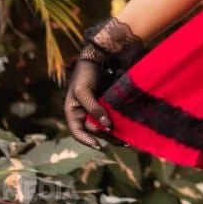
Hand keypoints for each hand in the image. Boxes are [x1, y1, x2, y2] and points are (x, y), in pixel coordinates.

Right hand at [63, 17, 142, 149]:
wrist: (98, 57)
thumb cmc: (85, 73)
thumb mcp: (84, 91)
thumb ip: (93, 108)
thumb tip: (106, 126)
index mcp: (73, 112)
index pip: (77, 132)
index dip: (86, 140)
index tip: (98, 145)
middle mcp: (84, 114)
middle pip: (94, 131)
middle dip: (106, 137)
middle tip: (121, 141)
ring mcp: (96, 110)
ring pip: (104, 126)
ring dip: (115, 133)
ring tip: (128, 139)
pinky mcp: (108, 105)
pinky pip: (112, 117)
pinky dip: (119, 123)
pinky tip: (130, 128)